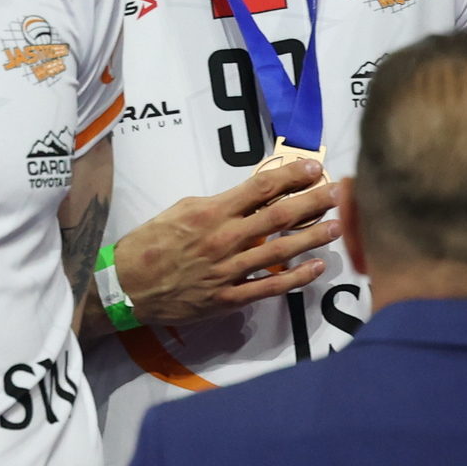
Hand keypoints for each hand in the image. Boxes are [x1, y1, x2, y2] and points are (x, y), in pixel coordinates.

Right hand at [114, 158, 340, 326]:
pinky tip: (317, 267)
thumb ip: (218, 204)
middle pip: (279, 216)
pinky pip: (270, 286)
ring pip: (281, 251)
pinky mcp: (229, 298)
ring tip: (337, 227)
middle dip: (313, 202)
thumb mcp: (181, 211)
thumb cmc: (151, 244)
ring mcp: (229, 271)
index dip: (292, 176)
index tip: (314, 167)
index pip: (261, 188)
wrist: (126, 288)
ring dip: (313, 238)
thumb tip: (252, 196)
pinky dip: (296, 277)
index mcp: (212, 212)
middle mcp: (225, 239)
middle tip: (339, 193)